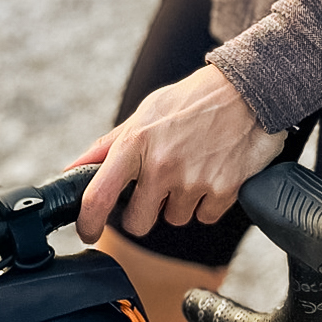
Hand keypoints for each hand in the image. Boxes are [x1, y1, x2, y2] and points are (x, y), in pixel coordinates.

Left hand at [71, 64, 284, 242]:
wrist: (247, 90)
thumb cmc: (191, 102)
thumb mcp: (144, 114)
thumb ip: (107, 145)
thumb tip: (73, 168)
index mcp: (135, 144)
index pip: (98, 196)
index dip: (88, 223)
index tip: (88, 232)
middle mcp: (162, 165)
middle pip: (138, 223)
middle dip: (144, 212)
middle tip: (157, 188)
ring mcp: (193, 181)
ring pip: (175, 218)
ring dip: (180, 202)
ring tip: (192, 168)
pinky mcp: (224, 191)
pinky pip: (205, 216)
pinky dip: (207, 202)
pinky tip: (212, 173)